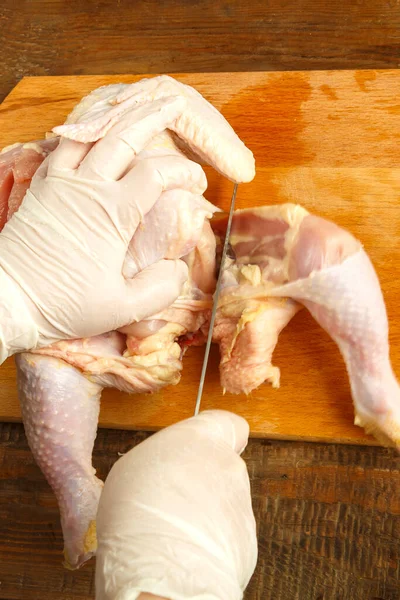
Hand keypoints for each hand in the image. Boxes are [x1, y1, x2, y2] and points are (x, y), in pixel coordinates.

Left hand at [0, 96, 206, 360]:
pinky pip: (63, 145)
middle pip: (125, 136)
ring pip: (90, 132)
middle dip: (153, 116)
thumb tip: (178, 269)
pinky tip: (90, 131)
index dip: (182, 171)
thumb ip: (160, 288)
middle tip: (171, 102)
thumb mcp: (122, 308)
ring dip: (115, 115)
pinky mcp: (41, 186)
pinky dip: (82, 130)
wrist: (7, 299)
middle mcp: (87, 186)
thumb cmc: (63, 304)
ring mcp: (60, 181)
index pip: (157, 173)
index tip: (196, 183)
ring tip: (132, 103)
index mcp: (113, 212)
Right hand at [95, 410, 257, 599]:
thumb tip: (170, 473)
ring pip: (225, 503)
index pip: (229, 424)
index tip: (209, 445)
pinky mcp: (247, 541)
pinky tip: (187, 551)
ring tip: (175, 531)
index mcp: (204, 438)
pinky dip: (212, 543)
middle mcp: (230, 466)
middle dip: (205, 481)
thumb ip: (166, 460)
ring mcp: (241, 504)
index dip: (221, 435)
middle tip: (174, 498)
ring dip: (207, 513)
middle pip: (223, 467)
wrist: (161, 569)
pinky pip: (228, 536)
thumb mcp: (135, 465)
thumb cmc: (139, 511)